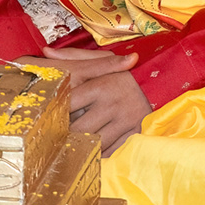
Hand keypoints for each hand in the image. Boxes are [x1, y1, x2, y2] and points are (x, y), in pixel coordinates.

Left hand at [19, 47, 152, 155]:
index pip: (68, 105)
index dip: (56, 111)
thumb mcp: (99, 58)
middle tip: (57, 134)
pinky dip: (101, 152)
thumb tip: (45, 52)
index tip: (47, 114)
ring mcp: (126, 122)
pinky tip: (94, 147)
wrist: (159, 82)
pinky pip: (111, 152)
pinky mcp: (135, 135)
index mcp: (101, 85)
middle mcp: (114, 104)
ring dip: (82, 145)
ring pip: (94, 144)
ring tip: (74, 141)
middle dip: (67, 133)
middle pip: (78, 130)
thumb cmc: (122, 73)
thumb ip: (72, 56)